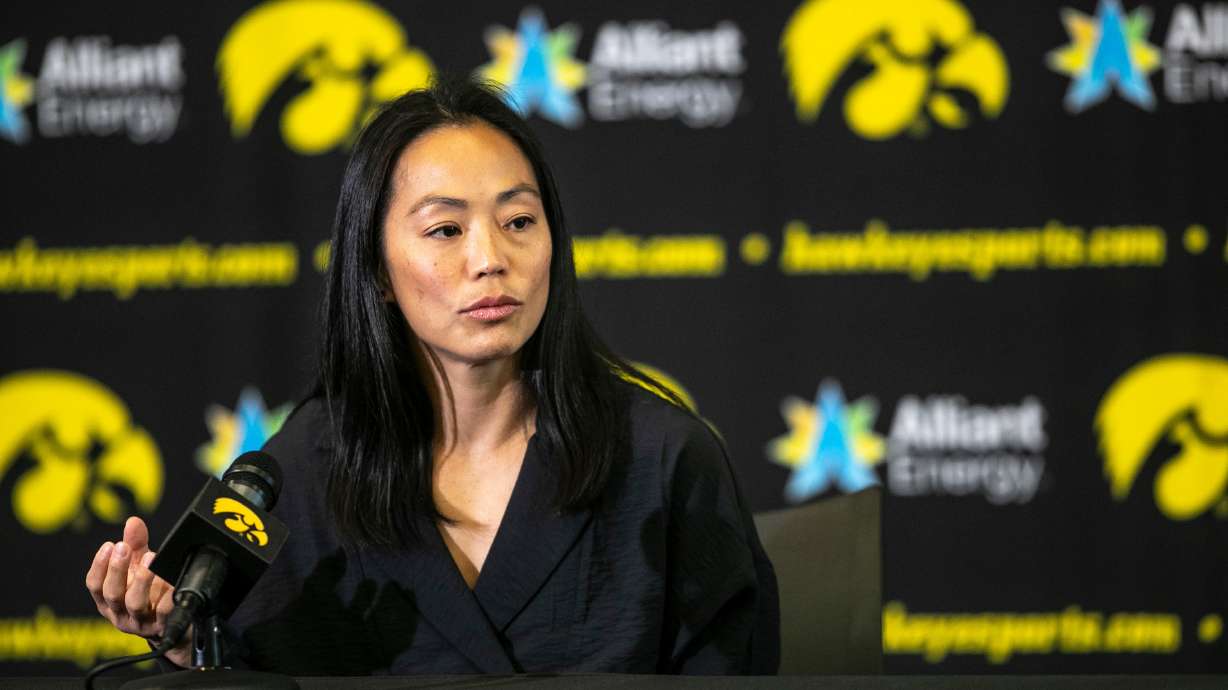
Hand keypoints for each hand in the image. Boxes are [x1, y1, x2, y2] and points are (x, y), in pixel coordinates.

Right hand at [85, 516, 191, 666]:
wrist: (171, 623)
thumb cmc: (149, 591)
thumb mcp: (139, 567)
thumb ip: (136, 544)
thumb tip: (133, 521)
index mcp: (107, 601)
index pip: (94, 585)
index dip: (99, 565)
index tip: (109, 544)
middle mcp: (120, 614)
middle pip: (113, 594)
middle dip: (117, 569)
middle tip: (124, 547)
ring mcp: (140, 622)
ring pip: (135, 604)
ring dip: (141, 580)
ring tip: (150, 558)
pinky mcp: (162, 627)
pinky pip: (164, 612)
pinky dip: (167, 596)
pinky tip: (171, 581)